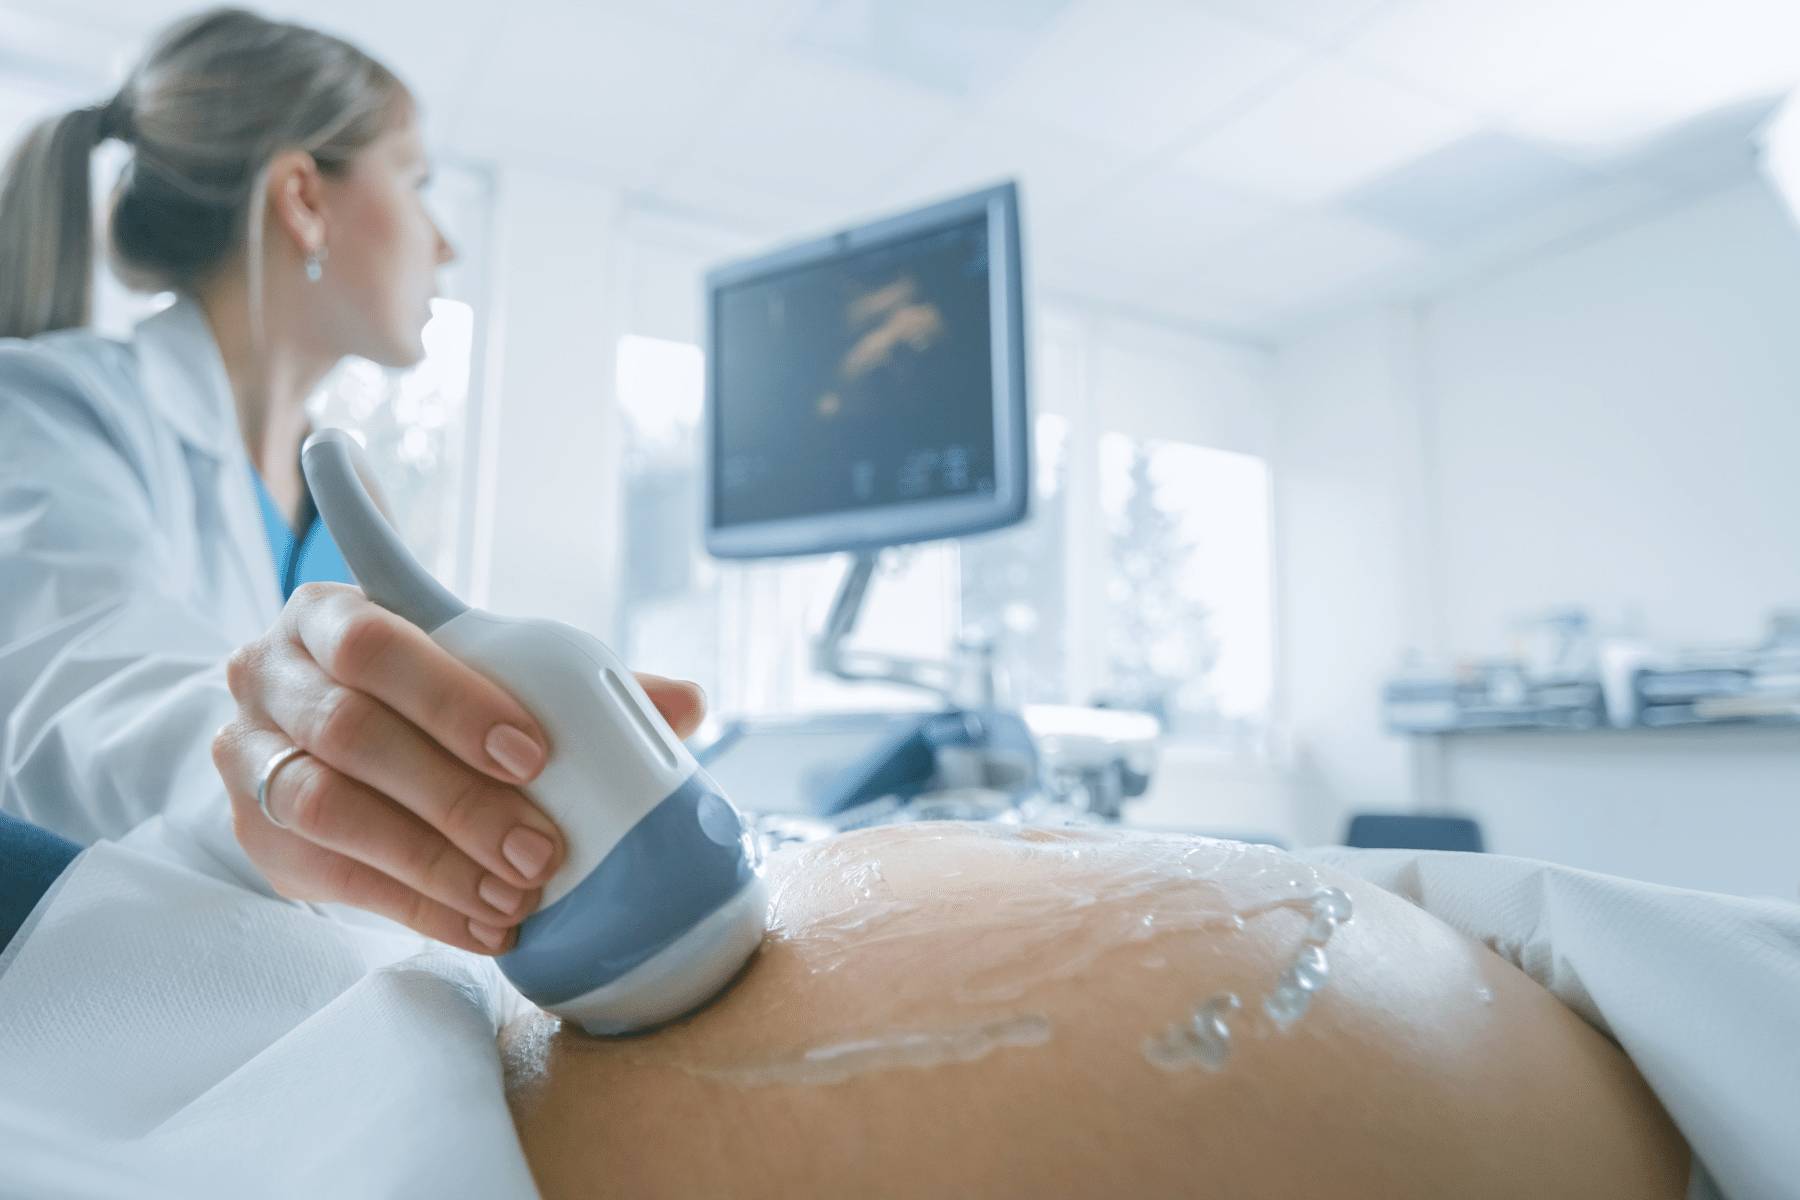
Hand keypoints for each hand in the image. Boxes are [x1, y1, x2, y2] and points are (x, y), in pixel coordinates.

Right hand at [212, 584, 707, 954]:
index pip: (378, 645)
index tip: (533, 753)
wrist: (316, 737)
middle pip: (353, 733)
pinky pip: (331, 876)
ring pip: (328, 808)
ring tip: (513, 899)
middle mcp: (270, 674)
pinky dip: (416, 906)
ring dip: (433, 862)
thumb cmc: (422, 694)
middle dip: (457, 800)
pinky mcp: (252, 831)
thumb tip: (686, 702)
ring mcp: (249, 754)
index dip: (454, 700)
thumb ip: (579, 683)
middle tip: (539, 852)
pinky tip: (481, 926)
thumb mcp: (486, 672)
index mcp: (330, 615)